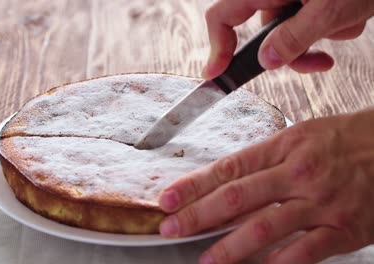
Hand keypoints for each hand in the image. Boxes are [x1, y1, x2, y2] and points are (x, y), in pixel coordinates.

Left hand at [158, 108, 373, 263]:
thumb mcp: (298, 137)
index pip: (227, 168)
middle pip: (237, 197)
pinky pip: (304, 252)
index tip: (167, 198)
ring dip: (230, 247)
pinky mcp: (343, 229)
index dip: (193, 185)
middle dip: (198, 215)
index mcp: (283, 146)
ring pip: (265, 228)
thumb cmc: (342, 140)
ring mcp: (320, 202)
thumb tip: (225, 181)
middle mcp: (298, 173)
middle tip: (171, 228)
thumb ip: (262, 159)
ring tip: (206, 259)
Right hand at [202, 0, 373, 77]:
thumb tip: (266, 61)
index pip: (222, 17)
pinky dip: (329, 26)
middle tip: (314, 62)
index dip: (216, 48)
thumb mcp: (329, 9)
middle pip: (261, 31)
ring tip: (348, 22)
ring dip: (318, 38)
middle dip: (291, 51)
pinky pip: (307, 23)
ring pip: (288, 32)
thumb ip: (294, 38)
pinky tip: (352, 15)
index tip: (216, 74)